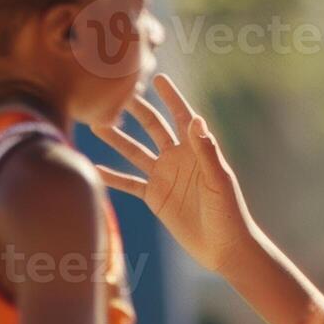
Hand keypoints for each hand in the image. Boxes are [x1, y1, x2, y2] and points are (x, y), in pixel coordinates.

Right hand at [96, 74, 250, 270]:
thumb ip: (206, 151)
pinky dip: (112, 176)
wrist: (224, 246)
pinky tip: (93, 167)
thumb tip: (196, 120)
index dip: (171, 97)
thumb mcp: (218, 180)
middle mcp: (179, 158)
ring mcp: (164, 176)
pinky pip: (129, 182)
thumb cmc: (230, 212)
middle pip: (153, 127)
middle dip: (136, 110)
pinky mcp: (155, 196)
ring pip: (135, 152)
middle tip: (115, 93)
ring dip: (117, 139)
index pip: (182, 117)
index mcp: (197, 150)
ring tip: (96, 124)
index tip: (158, 77)